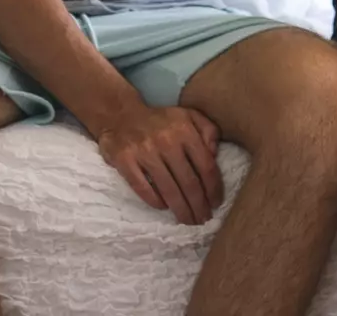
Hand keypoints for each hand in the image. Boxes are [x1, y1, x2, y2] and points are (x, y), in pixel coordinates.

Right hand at [96, 103, 222, 225]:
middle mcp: (166, 141)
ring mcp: (144, 151)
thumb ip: (208, 130)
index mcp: (185, 130)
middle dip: (199, 205)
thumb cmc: (161, 121)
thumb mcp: (189, 115)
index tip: (216, 203)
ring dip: (181, 209)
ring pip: (168, 189)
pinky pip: (143, 188)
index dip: (213, 189)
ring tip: (188, 220)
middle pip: (189, 182)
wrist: (121, 115)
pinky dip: (155, 201)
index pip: (206, 166)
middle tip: (203, 220)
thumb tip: (214, 154)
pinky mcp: (125, 160)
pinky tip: (164, 208)